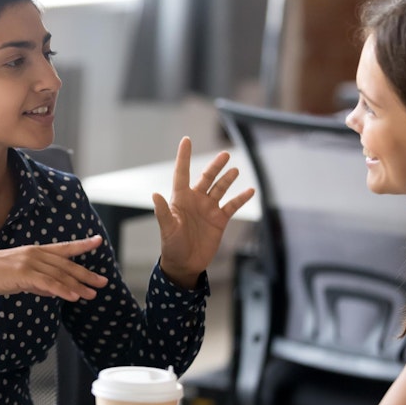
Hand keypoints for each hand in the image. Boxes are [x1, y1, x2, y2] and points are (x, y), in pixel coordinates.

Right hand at [0, 235, 107, 300]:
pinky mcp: (22, 273)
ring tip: (92, 294)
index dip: (82, 245)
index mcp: (34, 251)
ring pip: (59, 275)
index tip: (98, 241)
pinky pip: (47, 283)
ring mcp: (29, 262)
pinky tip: (72, 296)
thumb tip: (53, 290)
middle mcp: (35, 253)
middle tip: (103, 282)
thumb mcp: (19, 277)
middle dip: (86, 274)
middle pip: (66, 264)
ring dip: (77, 285)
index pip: (63, 248)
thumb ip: (37, 282)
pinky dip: (62, 290)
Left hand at [153, 136, 254, 287]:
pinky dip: (241, 198)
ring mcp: (208, 209)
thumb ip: (163, 212)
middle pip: (207, 178)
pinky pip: (232, 206)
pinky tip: (250, 191)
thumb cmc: (172, 246)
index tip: (186, 139)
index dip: (184, 156)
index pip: (182, 173)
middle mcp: (195, 200)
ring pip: (220, 189)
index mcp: (181, 199)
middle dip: (215, 166)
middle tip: (224, 154)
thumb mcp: (167, 229)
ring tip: (235, 170)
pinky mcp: (219, 220)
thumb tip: (155, 195)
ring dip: (228, 179)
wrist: (185, 264)